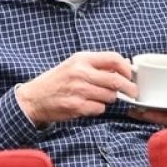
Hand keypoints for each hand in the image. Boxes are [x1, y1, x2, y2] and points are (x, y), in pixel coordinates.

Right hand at [15, 51, 136, 125]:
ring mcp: (79, 90)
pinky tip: (88, 105)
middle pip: (116, 80)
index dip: (127, 68)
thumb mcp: (74, 65)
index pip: (114, 58)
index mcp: (81, 59)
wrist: (33, 98)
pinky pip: (100, 108)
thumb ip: (97, 65)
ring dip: (109, 98)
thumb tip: (123, 66)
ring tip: (98, 96)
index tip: (130, 75)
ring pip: (110, 96)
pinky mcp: (76, 106)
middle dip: (129, 88)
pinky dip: (98, 108)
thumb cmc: (56, 81)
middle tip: (133, 92)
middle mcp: (81, 73)